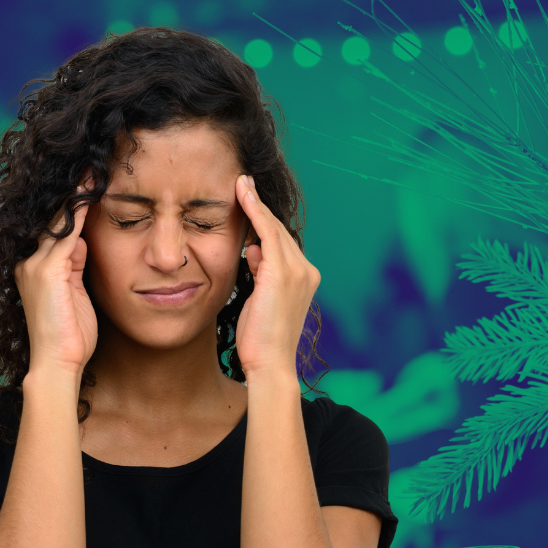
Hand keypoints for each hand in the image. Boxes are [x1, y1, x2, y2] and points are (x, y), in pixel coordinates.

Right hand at [13, 181, 97, 376]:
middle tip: (92, 166)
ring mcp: (35, 265)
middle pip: (54, 219)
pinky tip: (91, 194)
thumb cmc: (71, 336)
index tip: (88, 183)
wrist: (58, 363)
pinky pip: (68, 233)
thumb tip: (83, 243)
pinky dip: (79, 213)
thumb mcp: (76, 295)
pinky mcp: (47, 271)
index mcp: (35, 268)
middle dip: (73, 193)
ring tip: (94, 171)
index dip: (71, 206)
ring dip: (78, 195)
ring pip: (59, 221)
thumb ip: (76, 267)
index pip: (55, 229)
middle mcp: (30, 261)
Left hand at [233, 174, 320, 377]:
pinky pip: (266, 232)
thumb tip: (253, 251)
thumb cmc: (261, 340)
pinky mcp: (282, 272)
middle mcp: (307, 271)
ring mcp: (298, 270)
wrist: (270, 364)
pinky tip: (242, 195)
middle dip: (260, 207)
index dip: (264, 221)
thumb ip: (260, 274)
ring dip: (255, 204)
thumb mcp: (260, 301)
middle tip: (243, 183)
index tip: (250, 202)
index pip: (281, 243)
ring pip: (273, 229)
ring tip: (240, 184)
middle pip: (279, 232)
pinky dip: (254, 211)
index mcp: (305, 278)